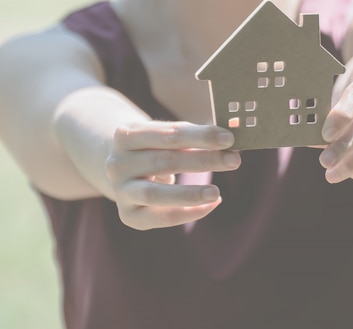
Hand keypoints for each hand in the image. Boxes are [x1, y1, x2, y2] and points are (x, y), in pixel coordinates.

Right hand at [105, 121, 239, 229]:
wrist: (124, 169)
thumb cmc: (156, 147)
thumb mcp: (168, 135)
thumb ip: (196, 136)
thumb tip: (230, 140)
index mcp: (125, 135)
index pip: (170, 135)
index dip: (201, 136)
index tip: (229, 138)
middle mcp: (117, 163)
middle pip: (165, 161)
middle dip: (203, 161)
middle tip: (234, 160)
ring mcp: (120, 191)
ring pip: (155, 194)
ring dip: (189, 194)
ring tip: (216, 192)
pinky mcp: (128, 215)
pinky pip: (159, 218)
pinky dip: (187, 213)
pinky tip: (211, 205)